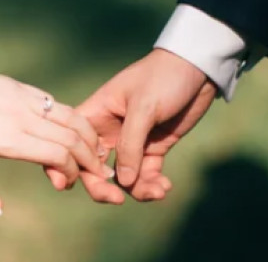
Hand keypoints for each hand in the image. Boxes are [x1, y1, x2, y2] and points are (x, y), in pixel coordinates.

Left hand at [0, 73, 113, 215]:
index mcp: (7, 138)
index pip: (57, 154)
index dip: (71, 171)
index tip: (65, 183)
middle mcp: (21, 116)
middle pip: (72, 137)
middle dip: (90, 158)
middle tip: (96, 173)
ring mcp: (23, 98)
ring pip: (70, 116)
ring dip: (88, 135)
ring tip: (95, 151)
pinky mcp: (20, 86)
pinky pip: (55, 103)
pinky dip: (72, 118)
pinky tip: (74, 129)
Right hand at [73, 48, 216, 202]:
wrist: (198, 68)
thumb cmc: (163, 77)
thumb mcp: (144, 106)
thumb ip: (130, 144)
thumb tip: (122, 182)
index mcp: (96, 113)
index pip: (73, 143)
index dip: (69, 164)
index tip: (73, 184)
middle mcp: (109, 130)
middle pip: (94, 167)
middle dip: (102, 187)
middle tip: (117, 200)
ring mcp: (131, 141)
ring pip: (123, 176)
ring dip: (136, 189)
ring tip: (158, 191)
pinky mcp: (153, 147)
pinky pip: (146, 174)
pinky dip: (152, 184)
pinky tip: (165, 187)